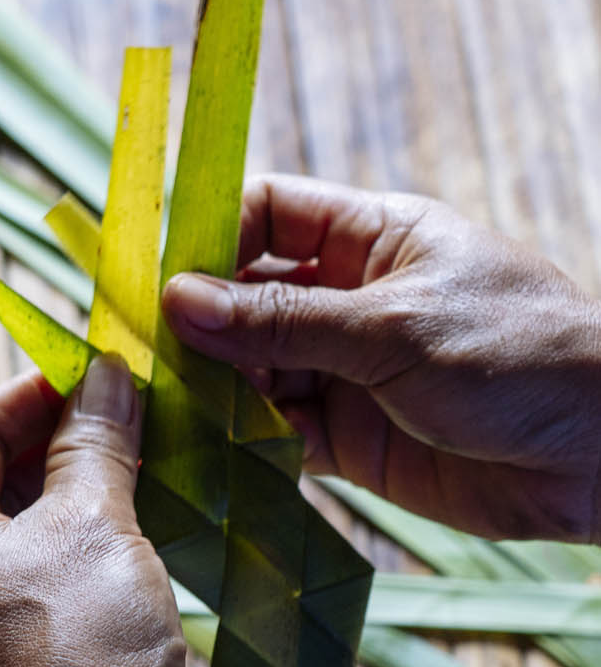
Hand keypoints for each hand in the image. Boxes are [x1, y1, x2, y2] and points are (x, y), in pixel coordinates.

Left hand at [0, 356, 195, 666]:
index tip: (97, 371)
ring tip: (149, 465)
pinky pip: (39, 585)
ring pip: (21, 537)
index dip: (33, 392)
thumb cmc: (83, 648)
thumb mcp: (93, 524)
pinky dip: (82, 552)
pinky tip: (143, 534)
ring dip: (80, 497)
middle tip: (134, 415)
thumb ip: (94, 443)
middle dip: (61, 444)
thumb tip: (104, 375)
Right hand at [163, 174, 600, 541]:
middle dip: (199, 326)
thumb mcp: (393, 328)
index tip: (158, 280)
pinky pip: (277, 434)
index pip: (267, 213)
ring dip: (214, 390)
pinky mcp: (351, 441)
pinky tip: (209, 453)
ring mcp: (348, 372)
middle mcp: (351, 300)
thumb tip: (179, 300)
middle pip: (246, 298)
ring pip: (253, 370)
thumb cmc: (518, 356)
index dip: (210, 237)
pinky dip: (243, 443)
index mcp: (373, 238)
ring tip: (173, 413)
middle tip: (148, 360)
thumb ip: (284, 321)